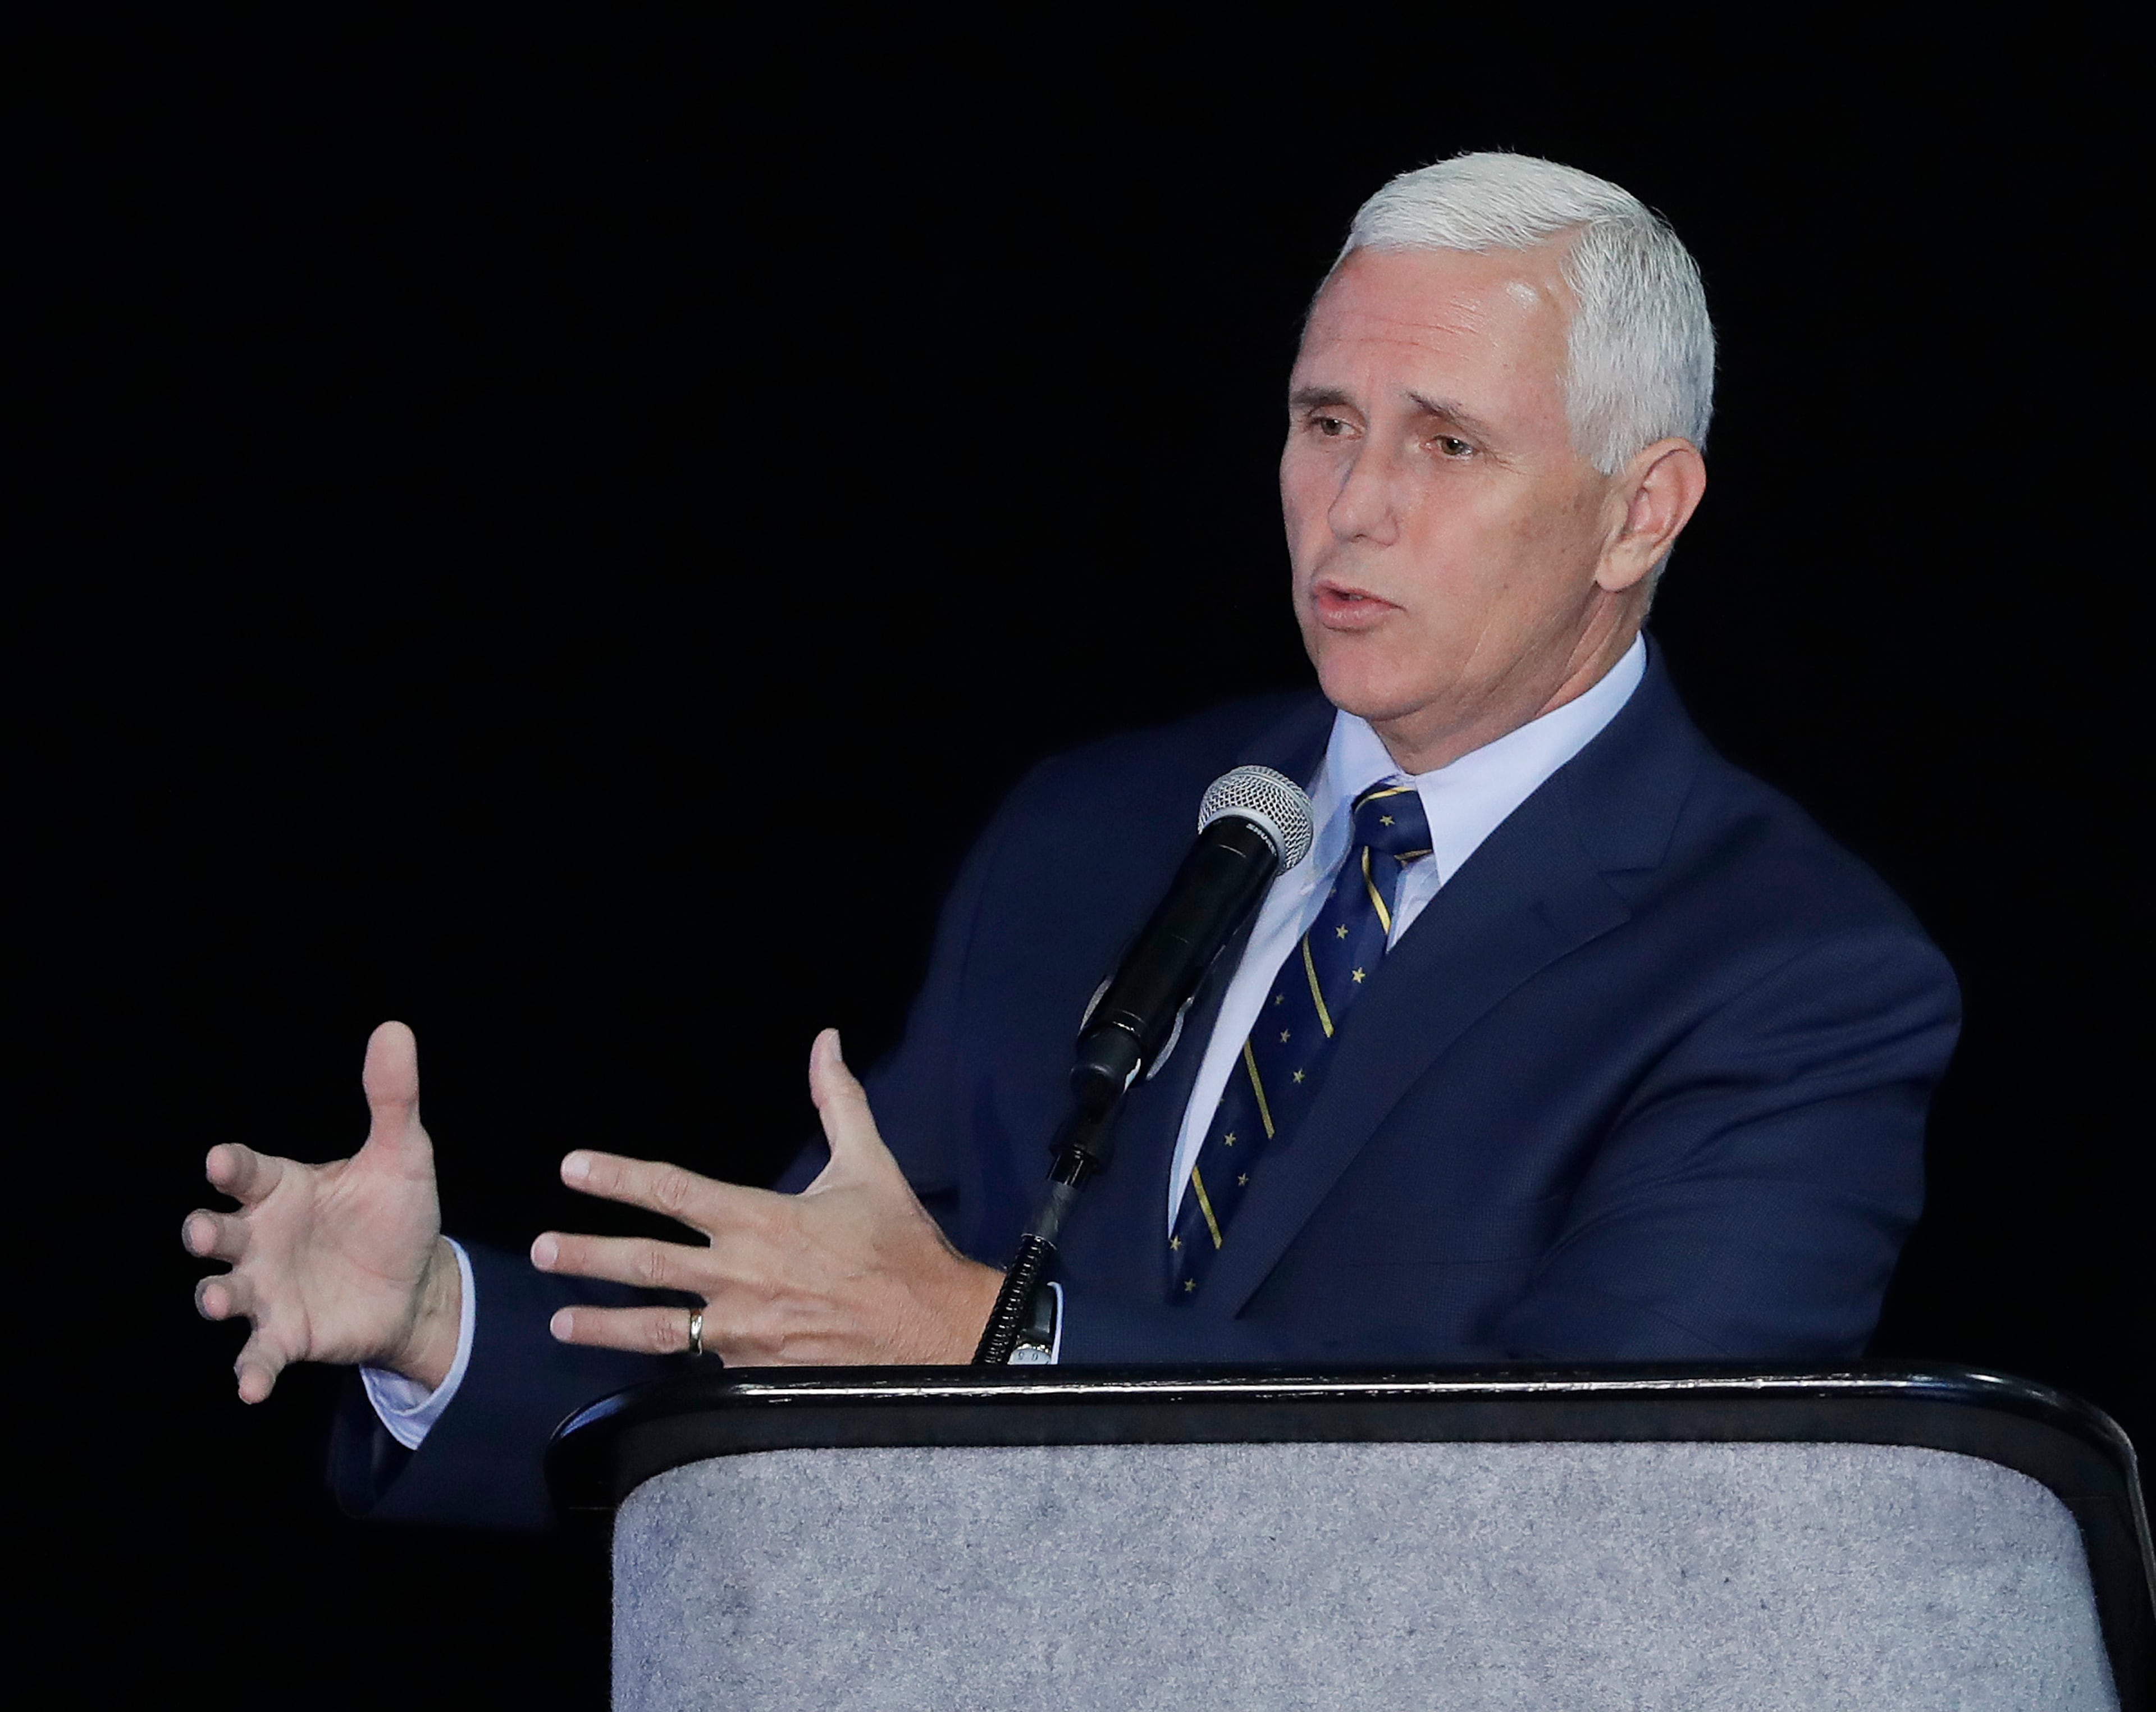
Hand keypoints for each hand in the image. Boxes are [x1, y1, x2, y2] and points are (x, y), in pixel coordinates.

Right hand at [182, 1020, 461, 1401]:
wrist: (417, 1281)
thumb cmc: (395, 1213)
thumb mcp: (403, 1156)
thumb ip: (391, 1100)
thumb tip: (395, 1029)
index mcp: (281, 1189)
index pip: (246, 1172)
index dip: (231, 1167)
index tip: (220, 1161)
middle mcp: (261, 1237)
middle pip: (218, 1232)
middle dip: (204, 1231)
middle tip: (202, 1231)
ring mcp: (266, 1289)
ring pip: (224, 1292)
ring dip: (215, 1296)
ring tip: (218, 1298)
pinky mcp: (285, 1335)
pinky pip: (258, 1355)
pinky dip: (252, 1369)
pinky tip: (251, 1386)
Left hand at [534, 1029, 1002, 1364]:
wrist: (935, 1331)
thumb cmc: (900, 1246)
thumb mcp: (869, 1165)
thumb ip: (838, 1101)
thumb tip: (826, 1040)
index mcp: (761, 1218)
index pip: (672, 1191)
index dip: (617, 1176)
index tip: (573, 1168)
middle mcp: (740, 1274)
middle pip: (646, 1262)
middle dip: (587, 1254)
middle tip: (541, 1250)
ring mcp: (741, 1329)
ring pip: (655, 1327)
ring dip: (601, 1323)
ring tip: (558, 1322)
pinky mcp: (752, 1369)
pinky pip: (695, 1362)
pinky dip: (663, 1359)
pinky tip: (633, 1361)